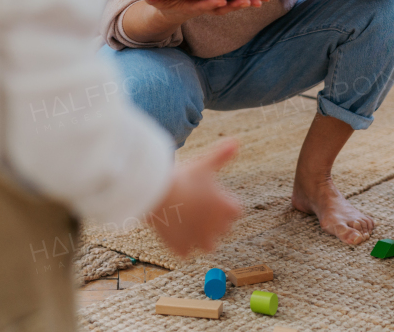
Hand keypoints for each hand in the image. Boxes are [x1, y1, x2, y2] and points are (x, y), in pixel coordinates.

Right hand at [140, 0, 265, 26]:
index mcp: (190, 6)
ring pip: (232, 4)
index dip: (209, 4)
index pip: (201, 6)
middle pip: (221, 8)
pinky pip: (237, 0)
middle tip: (248, 3)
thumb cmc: (165, 1)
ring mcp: (213, 4)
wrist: (172, 10)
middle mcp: (204, 6)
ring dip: (247, 2)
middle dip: (235, 5)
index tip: (218, 1)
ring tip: (262, 0)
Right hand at [150, 139, 240, 256]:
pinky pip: (184, 251)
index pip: (235, 211)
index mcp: (227, 208)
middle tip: (198, 206)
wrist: (157, 193)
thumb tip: (236, 141)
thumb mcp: (205, 164)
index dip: (225, 204)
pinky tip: (173, 231)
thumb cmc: (184, 176)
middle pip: (223, 228)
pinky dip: (180, 244)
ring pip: (208, 245)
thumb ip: (222, 155)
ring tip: (189, 223)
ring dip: (202, 238)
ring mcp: (198, 240)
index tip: (213, 196)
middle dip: (214, 220)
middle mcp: (216, 228)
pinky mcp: (181, 248)